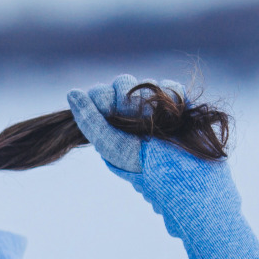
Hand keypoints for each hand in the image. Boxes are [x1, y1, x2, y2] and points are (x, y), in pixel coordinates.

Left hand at [65, 74, 187, 173]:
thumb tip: (72, 93)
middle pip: (121, 83)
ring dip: (146, 102)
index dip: (102, 96)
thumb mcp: (112, 147)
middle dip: (125, 99)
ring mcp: (155, 108)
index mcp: (112, 123)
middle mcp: (131, 114)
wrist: (187, 176)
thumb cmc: (147, 168)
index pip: (99, 93)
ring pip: (143, 83)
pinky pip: (170, 86)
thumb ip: (90, 121)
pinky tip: (171, 114)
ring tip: (154, 124)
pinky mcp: (178, 104)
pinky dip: (170, 95)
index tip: (107, 109)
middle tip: (133, 121)